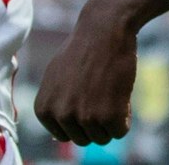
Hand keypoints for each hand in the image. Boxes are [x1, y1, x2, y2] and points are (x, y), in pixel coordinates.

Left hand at [33, 8, 135, 144]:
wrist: (104, 28)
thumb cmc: (82, 50)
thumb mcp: (55, 78)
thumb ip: (53, 106)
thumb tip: (56, 138)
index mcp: (44, 110)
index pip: (65, 135)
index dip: (79, 117)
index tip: (84, 94)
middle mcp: (61, 116)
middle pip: (84, 139)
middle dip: (96, 121)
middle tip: (99, 91)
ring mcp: (85, 118)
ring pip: (103, 138)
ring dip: (111, 119)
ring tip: (108, 90)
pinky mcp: (109, 116)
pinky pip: (120, 131)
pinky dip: (125, 116)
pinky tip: (120, 93)